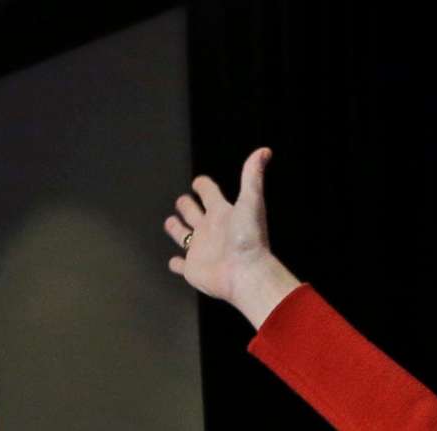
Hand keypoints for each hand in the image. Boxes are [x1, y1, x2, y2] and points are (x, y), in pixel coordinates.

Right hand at [164, 148, 300, 328]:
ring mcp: (200, 250)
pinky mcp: (192, 269)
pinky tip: (174, 261)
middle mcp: (209, 229)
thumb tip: (265, 151)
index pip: (208, 193)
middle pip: (192, 212)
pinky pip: (181, 266)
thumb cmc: (249, 237)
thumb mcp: (251, 201)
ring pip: (183, 236)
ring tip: (171, 223)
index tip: (199, 182)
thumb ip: (252, 176)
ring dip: (176, 229)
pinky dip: (177, 264)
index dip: (203, 185)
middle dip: (186, 205)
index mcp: (221, 213)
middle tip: (184, 202)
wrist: (247, 273)